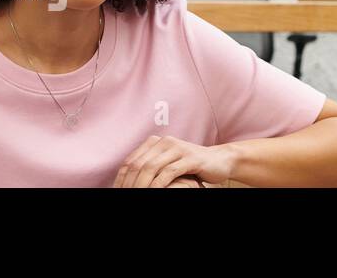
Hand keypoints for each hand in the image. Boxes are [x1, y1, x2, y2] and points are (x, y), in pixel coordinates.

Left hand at [113, 135, 236, 187]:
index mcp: (154, 142)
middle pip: (138, 164)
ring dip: (141, 184)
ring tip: (136, 195)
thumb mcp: (167, 164)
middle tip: (125, 195)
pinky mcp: (190, 158)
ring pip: (151, 167)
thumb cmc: (191, 166)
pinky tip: (153, 192)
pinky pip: (169, 171)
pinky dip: (158, 184)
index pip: (130, 161)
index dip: (121, 178)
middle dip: (130, 183)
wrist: (220, 160)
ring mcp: (177, 148)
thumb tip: (127, 181)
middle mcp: (164, 142)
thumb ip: (150, 168)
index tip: (117, 191)